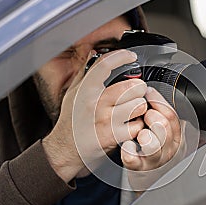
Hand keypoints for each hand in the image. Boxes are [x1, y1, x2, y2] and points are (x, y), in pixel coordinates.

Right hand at [43, 50, 147, 182]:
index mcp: (86, 89)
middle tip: (135, 93)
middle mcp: (96, 102)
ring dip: (140, 108)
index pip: (106, 64)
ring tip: (133, 111)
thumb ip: (85, 73)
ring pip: (140, 105)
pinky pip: (138, 125)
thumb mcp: (73, 94)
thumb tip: (94, 54)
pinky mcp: (114, 136)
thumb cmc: (70, 122)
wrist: (65, 150)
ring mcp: (106, 120)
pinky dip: (138, 126)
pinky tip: (130, 125)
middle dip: (138, 89)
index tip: (131, 56)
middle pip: (133, 86)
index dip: (122, 56)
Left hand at [121, 87, 186, 190]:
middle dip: (151, 116)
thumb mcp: (165, 131)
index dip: (158, 101)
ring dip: (144, 134)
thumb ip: (162, 113)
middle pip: (164, 126)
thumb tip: (150, 91)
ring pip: (153, 143)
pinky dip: (129, 151)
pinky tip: (127, 146)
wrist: (149, 179)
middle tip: (144, 117)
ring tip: (140, 134)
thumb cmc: (154, 149)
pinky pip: (134, 160)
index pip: (171, 114)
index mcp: (177, 136)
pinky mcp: (140, 169)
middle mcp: (169, 149)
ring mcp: (155, 160)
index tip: (148, 93)